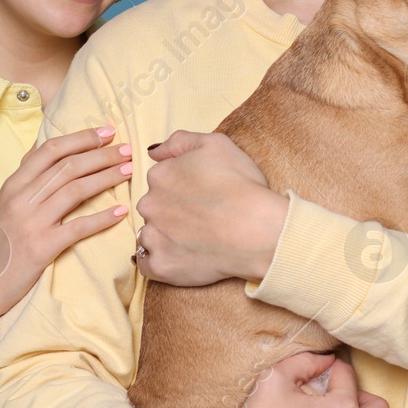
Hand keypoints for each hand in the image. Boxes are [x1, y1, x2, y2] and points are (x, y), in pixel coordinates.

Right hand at [0, 126, 131, 315]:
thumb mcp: (5, 203)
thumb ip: (26, 177)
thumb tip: (45, 148)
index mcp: (14, 184)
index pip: (51, 150)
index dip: (81, 138)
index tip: (107, 132)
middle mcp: (21, 198)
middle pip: (68, 166)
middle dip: (102, 154)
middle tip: (128, 149)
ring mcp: (31, 222)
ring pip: (75, 189)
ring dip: (107, 177)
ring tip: (129, 170)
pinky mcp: (41, 247)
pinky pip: (78, 227)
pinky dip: (102, 218)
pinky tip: (121, 211)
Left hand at [135, 130, 286, 285]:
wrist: (258, 230)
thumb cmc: (242, 185)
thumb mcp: (216, 144)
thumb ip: (180, 141)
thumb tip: (154, 151)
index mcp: (160, 175)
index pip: (160, 181)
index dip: (181, 189)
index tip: (201, 197)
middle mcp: (149, 204)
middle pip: (153, 208)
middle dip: (171, 213)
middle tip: (202, 220)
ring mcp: (153, 236)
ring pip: (150, 236)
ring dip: (165, 238)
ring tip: (195, 241)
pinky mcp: (161, 265)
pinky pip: (149, 265)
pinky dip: (161, 262)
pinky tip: (181, 258)